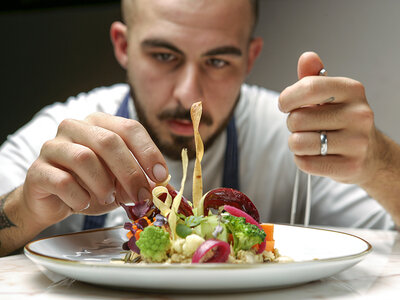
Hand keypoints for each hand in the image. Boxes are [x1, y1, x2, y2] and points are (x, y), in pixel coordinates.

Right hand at [22, 112, 168, 226]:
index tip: (161, 176)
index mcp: (99, 123)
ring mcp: (53, 146)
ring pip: (85, 158)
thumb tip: (160, 185)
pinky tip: (84, 202)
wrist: (55, 201)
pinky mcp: (37, 169)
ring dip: (104, 184)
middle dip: (130, 172)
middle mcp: (75, 127)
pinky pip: (63, 181)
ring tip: (108, 198)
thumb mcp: (121, 180)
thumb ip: (139, 177)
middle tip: (141, 195)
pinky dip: (80, 196)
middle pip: (109, 142)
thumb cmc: (92, 185)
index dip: (148, 151)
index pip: (130, 128)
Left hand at [279, 51, 378, 184]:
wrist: (370, 154)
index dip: (287, 98)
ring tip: (309, 141)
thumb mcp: (331, 95)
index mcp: (352, 90)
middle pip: (297, 119)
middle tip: (304, 127)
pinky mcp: (350, 166)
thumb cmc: (342, 121)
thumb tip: (307, 57)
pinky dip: (302, 160)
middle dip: (292, 124)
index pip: (308, 88)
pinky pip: (305, 163)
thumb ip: (314, 77)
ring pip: (298, 143)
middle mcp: (359, 114)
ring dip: (295, 144)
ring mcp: (357, 142)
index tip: (285, 104)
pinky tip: (314, 156)